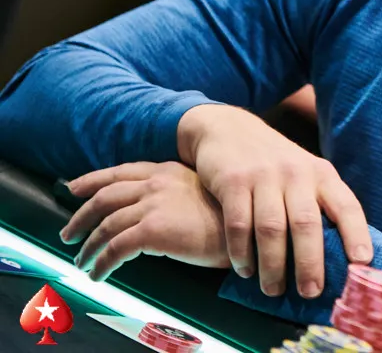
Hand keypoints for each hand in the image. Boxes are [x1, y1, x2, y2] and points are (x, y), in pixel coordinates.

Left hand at [60, 162, 228, 281]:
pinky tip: (98, 274)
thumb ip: (177, 194)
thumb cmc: (234, 214)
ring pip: (106, 225)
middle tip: (69, 233)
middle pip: (105, 197)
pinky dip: (102, 263)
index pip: (121, 173)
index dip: (93, 180)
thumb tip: (158, 212)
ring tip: (82, 261)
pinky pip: (115, 248)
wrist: (249, 225)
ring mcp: (153, 205)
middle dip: (81, 215)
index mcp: (168, 171)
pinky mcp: (153, 230)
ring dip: (89, 246)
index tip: (74, 187)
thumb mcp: (204, 191)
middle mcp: (156, 183)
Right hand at [177, 104, 371, 298]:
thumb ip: (320, 205)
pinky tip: (244, 270)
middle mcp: (296, 173)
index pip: (346, 206)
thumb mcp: (304, 174)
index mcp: (322, 174)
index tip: (363, 263)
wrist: (228, 129)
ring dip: (273, 265)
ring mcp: (264, 175)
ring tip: (273, 290)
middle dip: (310, 262)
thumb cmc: (275, 164)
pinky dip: (241, 252)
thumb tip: (340, 257)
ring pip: (272, 228)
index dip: (357, 234)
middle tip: (311, 292)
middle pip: (307, 223)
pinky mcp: (234, 181)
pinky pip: (239, 224)